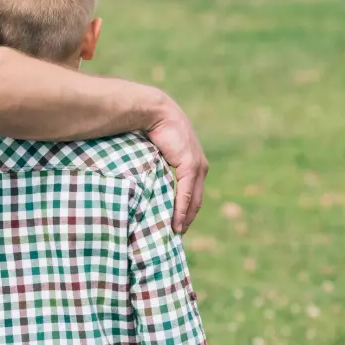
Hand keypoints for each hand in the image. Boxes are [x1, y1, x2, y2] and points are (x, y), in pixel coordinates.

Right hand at [144, 93, 207, 233]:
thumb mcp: (156, 152)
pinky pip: (186, 194)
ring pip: (194, 200)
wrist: (154, 111)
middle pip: (196, 199)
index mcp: (194, 161)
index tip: (178, 223)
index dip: (187, 208)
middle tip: (177, 234)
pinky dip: (181, 210)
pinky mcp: (190, 165)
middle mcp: (200, 165)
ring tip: (176, 233)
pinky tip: (176, 223)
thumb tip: (144, 179)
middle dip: (188, 217)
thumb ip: (157, 166)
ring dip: (185, 218)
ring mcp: (197, 165)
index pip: (193, 191)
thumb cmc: (151, 127)